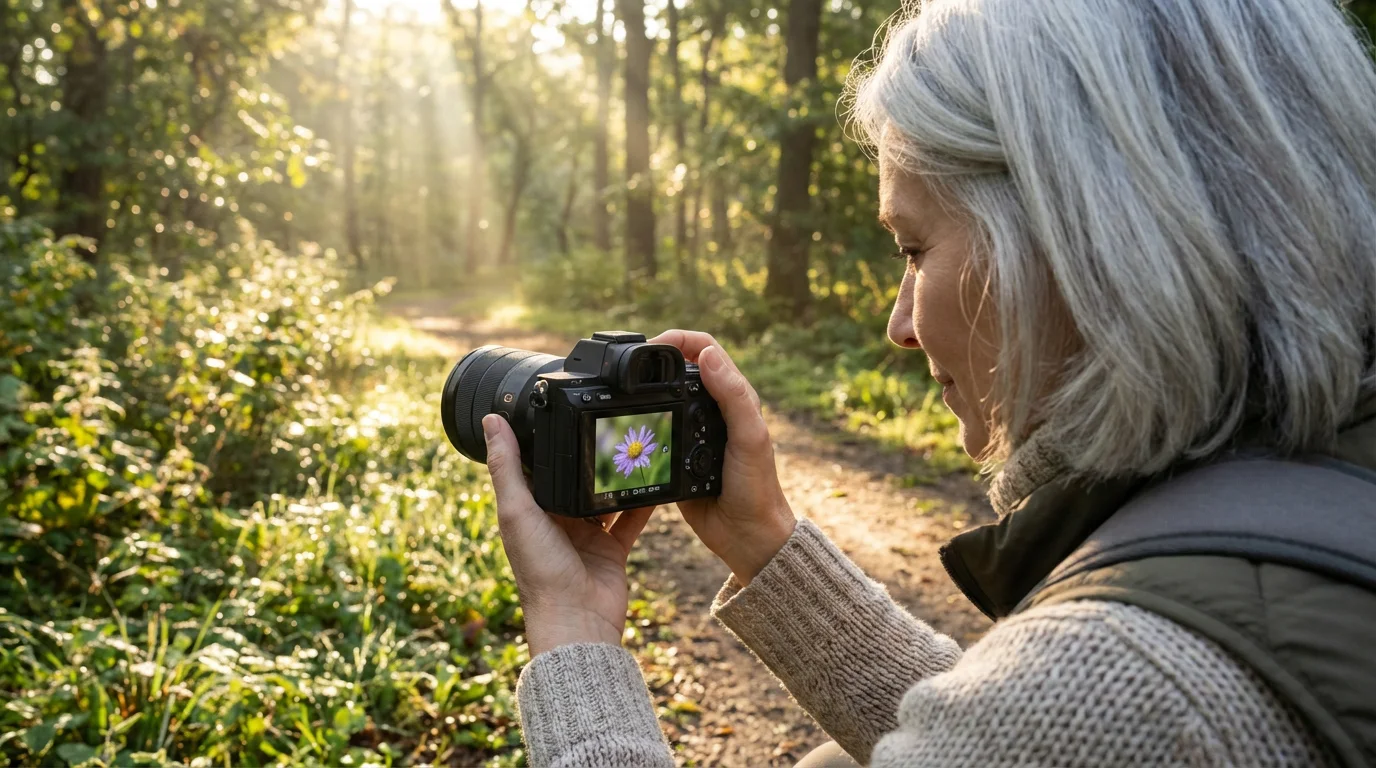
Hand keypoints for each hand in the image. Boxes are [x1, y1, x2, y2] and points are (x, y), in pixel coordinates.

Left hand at [482, 414, 655, 656]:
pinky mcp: (612, 548)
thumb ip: (507, 467)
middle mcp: (556, 520)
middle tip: (607, 422)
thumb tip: (491, 420)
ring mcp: (586, 534)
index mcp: (528, 510)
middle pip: (573, 479)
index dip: (545, 440)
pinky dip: (643, 501)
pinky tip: (656, 478)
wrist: (578, 620)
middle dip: (587, 455)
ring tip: (633, 445)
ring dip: (616, 476)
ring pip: (603, 495)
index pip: (536, 467)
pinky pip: (631, 518)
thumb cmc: (540, 571)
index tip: (558, 408)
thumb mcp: (518, 511)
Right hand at [649, 331, 796, 584]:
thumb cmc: (757, 487)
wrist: (746, 536)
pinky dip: (640, 422)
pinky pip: (654, 430)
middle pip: (679, 369)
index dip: (679, 339)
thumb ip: (733, 396)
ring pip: (662, 398)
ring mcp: (692, 432)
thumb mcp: (750, 438)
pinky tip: (625, 425)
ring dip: (644, 391)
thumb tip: (708, 355)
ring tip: (621, 392)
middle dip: (655, 361)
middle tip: (629, 367)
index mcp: (734, 397)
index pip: (705, 349)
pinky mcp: (676, 455)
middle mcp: (712, 409)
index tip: (654, 346)